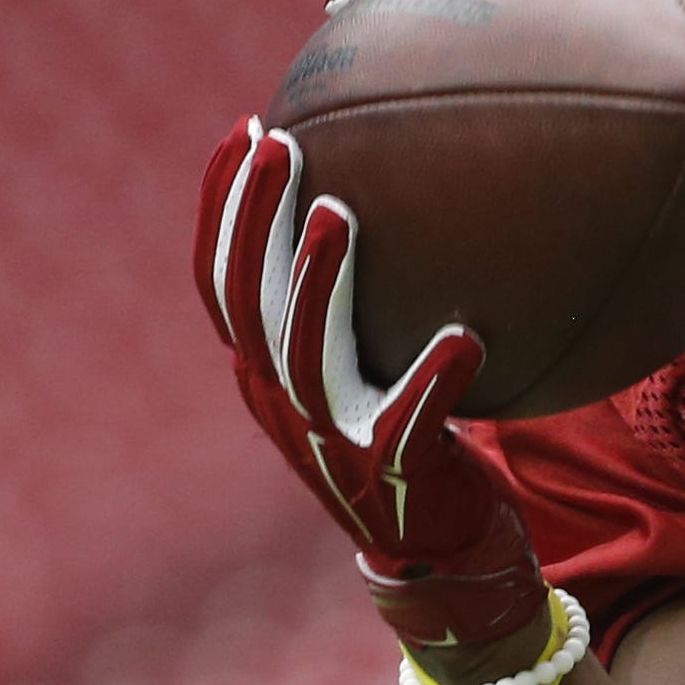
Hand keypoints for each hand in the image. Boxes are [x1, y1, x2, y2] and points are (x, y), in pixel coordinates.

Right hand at [194, 118, 549, 667]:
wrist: (444, 556)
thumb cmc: (414, 439)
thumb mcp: (371, 365)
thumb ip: (364, 300)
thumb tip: (406, 184)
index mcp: (266, 375)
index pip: (221, 281)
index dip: (223, 207)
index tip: (244, 129)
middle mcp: (282, 406)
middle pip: (248, 304)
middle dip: (255, 219)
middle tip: (280, 144)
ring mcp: (331, 445)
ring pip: (306, 359)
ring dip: (318, 285)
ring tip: (336, 214)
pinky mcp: (393, 480)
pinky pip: (409, 425)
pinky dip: (432, 383)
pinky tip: (463, 339)